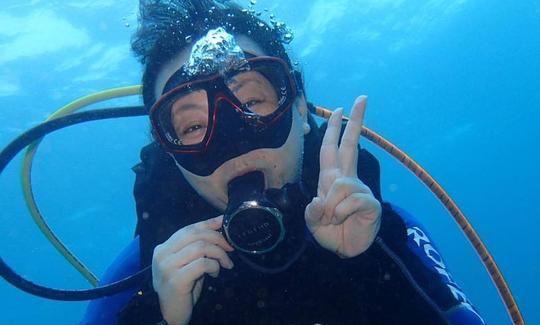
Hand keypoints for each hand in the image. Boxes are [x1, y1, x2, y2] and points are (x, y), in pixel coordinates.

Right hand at [152, 216, 234, 324]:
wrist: (171, 315)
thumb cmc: (182, 289)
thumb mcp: (189, 263)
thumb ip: (198, 246)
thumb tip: (218, 225)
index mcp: (163, 248)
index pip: (188, 229)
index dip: (208, 223)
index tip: (223, 222)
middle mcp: (162, 255)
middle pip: (195, 234)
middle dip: (217, 238)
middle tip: (230, 247)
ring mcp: (167, 267)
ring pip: (201, 247)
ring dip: (219, 254)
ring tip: (224, 264)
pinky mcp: (176, 280)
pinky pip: (202, 264)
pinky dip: (214, 266)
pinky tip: (215, 273)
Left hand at [305, 96, 380, 257]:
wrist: (347, 251)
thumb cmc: (330, 232)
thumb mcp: (313, 221)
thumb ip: (312, 211)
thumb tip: (320, 200)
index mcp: (332, 179)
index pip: (332, 149)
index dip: (334, 130)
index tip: (339, 109)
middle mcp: (347, 179)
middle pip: (350, 146)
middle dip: (355, 122)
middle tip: (361, 99)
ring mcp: (360, 190)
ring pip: (341, 185)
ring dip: (332, 206)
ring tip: (334, 218)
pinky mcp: (370, 203)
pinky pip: (351, 200)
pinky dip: (341, 213)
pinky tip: (344, 220)